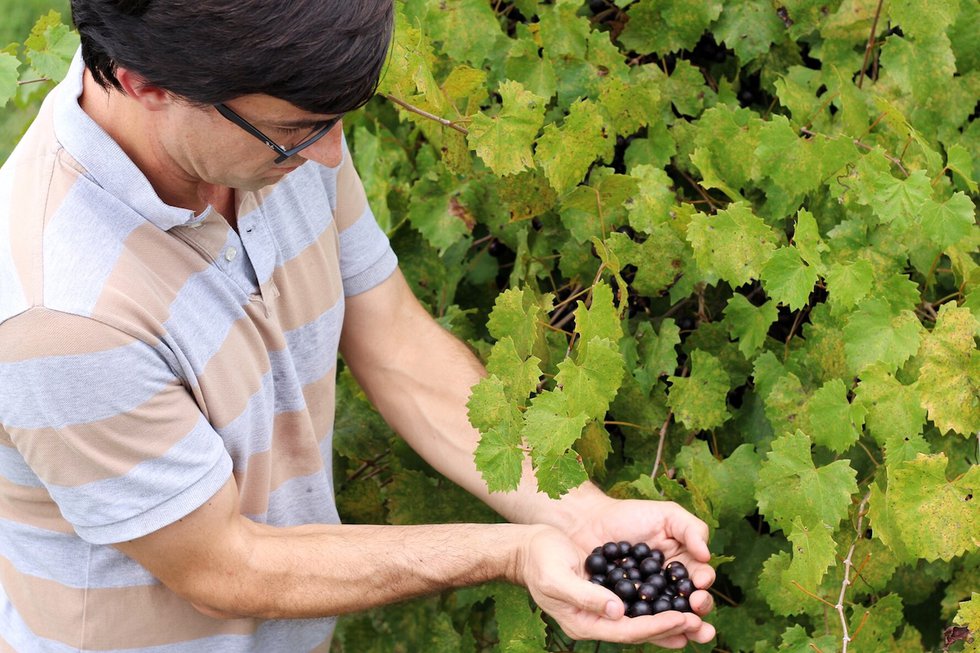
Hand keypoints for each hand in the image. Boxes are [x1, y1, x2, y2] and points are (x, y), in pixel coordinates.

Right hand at [515, 524, 715, 646]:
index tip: (683, 619)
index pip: (627, 631)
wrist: (529, 547)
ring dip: (671, 621)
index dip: (656, 627)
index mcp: (584, 623)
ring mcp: (604, 608)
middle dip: (672, 629)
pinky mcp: (610, 593)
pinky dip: (659, 604)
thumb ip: (586, 596)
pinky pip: (639, 604)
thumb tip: (617, 611)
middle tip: (702, 627)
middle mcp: (598, 621)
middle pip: (640, 632)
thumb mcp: (557, 577)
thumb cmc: (539, 559)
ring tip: (700, 622)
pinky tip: (679, 599)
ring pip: (643, 621)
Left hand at [561, 495, 715, 644]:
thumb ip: (692, 529)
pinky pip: (635, 618)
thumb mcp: (668, 515)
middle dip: (696, 612)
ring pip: (664, 618)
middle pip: (687, 606)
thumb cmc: (633, 516)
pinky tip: (650, 626)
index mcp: (683, 567)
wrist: (593, 521)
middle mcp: (668, 588)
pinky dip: (644, 624)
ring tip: (684, 629)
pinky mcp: (623, 608)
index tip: (700, 585)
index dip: (702, 586)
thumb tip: (707, 555)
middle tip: (696, 608)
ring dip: (676, 626)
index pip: (699, 581)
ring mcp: (645, 600)